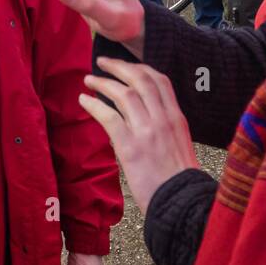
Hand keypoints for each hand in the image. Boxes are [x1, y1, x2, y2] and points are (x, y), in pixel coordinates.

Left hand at [80, 58, 198, 215]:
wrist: (182, 203)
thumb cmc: (180, 180)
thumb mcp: (180, 145)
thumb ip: (166, 127)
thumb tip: (148, 118)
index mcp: (177, 117)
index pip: (159, 80)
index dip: (140, 68)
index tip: (126, 65)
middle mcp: (163, 119)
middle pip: (140, 79)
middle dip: (119, 66)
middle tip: (102, 62)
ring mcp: (147, 131)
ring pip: (123, 94)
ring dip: (103, 83)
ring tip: (89, 80)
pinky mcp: (131, 147)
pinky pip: (109, 117)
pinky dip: (94, 105)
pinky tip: (83, 101)